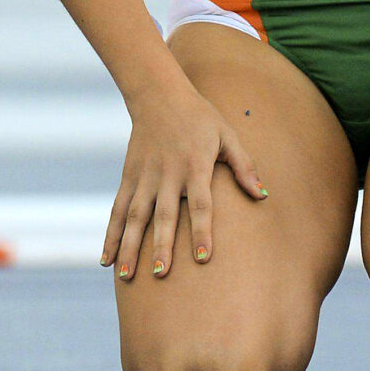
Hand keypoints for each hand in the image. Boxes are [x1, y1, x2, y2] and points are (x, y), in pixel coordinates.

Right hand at [102, 81, 266, 280]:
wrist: (158, 94)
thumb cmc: (200, 117)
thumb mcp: (228, 135)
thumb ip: (244, 165)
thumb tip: (262, 195)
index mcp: (195, 165)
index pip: (200, 204)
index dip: (202, 231)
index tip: (203, 258)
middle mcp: (167, 173)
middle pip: (163, 215)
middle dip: (161, 245)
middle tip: (161, 274)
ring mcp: (144, 176)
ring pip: (135, 216)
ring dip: (130, 246)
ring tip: (126, 276)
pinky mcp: (128, 176)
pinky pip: (118, 209)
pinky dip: (111, 234)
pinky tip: (107, 259)